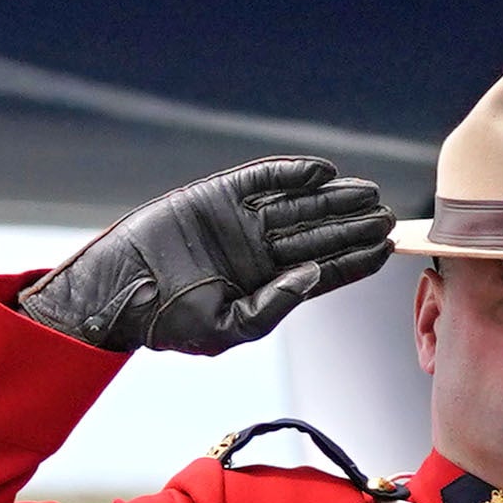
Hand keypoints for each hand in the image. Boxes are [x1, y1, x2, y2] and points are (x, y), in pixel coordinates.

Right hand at [15, 157, 390, 356]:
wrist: (117, 290)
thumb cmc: (166, 321)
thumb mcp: (226, 329)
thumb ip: (273, 306)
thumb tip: (313, 277)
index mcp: (264, 285)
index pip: (322, 270)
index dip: (354, 259)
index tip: (385, 248)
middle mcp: (259, 251)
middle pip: (318, 233)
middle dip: (353, 225)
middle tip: (386, 216)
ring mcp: (242, 220)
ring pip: (300, 204)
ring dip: (334, 197)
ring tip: (367, 193)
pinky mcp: (221, 194)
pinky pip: (264, 180)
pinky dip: (293, 173)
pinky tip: (323, 173)